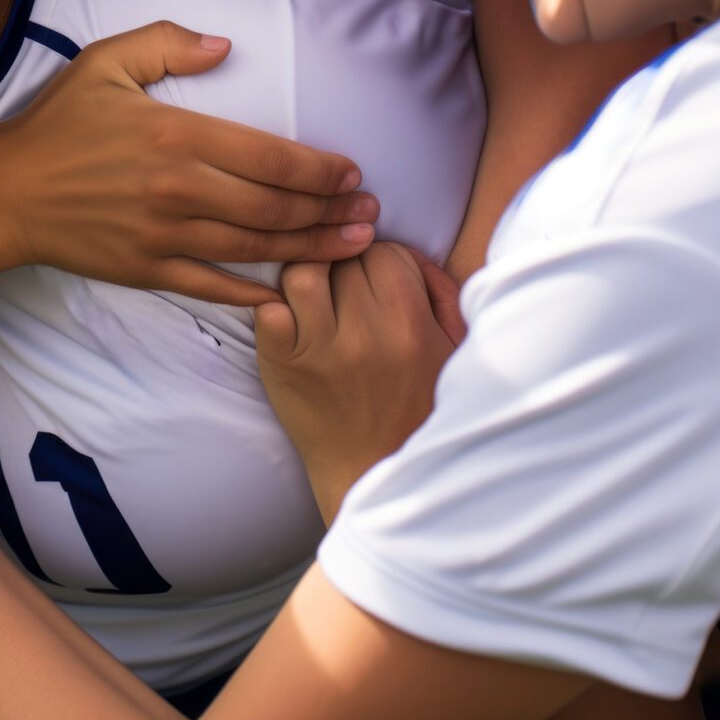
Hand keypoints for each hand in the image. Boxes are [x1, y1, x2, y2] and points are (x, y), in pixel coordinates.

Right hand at [0, 20, 377, 307]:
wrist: (6, 192)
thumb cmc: (59, 124)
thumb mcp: (106, 62)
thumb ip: (167, 42)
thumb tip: (226, 46)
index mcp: (176, 134)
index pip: (270, 156)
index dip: (320, 169)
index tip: (352, 173)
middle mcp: (179, 188)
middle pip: (275, 207)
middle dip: (331, 212)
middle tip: (371, 214)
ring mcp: (165, 235)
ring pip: (256, 247)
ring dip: (312, 249)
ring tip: (354, 247)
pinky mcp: (149, 269)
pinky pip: (214, 285)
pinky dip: (255, 292)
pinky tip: (289, 293)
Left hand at [255, 242, 467, 520]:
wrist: (373, 471)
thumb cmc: (416, 405)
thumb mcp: (452, 349)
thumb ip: (439, 291)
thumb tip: (407, 249)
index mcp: (412, 322)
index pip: (384, 250)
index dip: (378, 261)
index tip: (374, 284)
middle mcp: (367, 333)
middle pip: (343, 258)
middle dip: (344, 267)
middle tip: (345, 294)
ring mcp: (321, 349)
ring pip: (300, 272)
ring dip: (307, 278)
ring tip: (316, 299)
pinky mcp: (283, 366)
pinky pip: (267, 310)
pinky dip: (273, 308)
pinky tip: (290, 323)